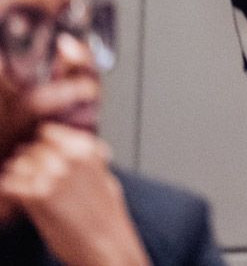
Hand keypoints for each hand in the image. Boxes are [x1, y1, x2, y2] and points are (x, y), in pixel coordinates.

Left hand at [0, 123, 149, 265]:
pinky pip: (9, 184)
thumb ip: (84, 157)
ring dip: (18, 177)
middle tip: (34, 180)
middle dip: (29, 163)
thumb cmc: (106, 216)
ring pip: (17, 164)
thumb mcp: (104, 175)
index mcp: (87, 149)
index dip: (42, 145)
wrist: (105, 245)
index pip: (48, 131)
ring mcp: (53, 175)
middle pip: (30, 148)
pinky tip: (22, 201)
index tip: (41, 157)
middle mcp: (70, 157)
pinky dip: (11, 192)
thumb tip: (65, 146)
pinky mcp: (37, 196)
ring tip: (28, 191)